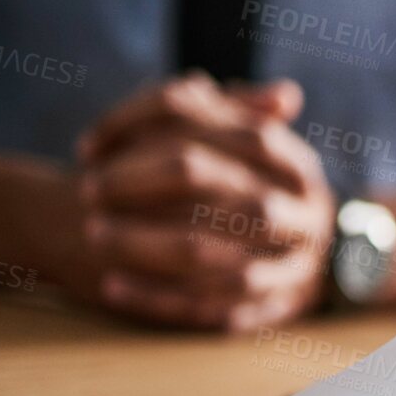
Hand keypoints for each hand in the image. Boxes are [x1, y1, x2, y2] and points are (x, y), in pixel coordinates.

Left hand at [74, 73, 336, 330]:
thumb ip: (224, 114)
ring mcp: (294, 267)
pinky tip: (113, 287)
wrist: (307, 258)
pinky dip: (158, 299)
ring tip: (96, 235)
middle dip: (142, 185)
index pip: (225, 130)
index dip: (148, 129)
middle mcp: (304, 214)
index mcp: (297, 164)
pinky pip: (211, 310)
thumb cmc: (256, 189)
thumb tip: (197, 85)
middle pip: (217, 189)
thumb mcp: (250, 147)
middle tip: (88, 189)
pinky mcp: (273, 310)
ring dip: (145, 246)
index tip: (89, 146)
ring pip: (211, 256)